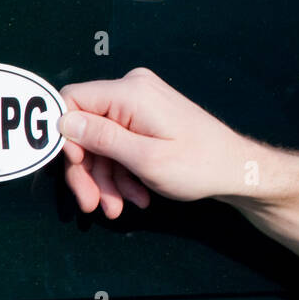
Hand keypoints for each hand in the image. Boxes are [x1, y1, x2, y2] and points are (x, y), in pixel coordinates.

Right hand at [56, 67, 244, 217]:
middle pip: (85, 127)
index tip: (77, 171)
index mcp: (130, 92)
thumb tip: (62, 121)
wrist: (236, 169)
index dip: (65, 138)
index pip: (72, 100)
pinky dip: (123, 172)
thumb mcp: (144, 159)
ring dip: (107, 178)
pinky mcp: (147, 118)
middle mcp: (132, 90)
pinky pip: (120, 143)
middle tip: (92, 205)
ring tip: (119, 208)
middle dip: (88, 170)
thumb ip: (101, 139)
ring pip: (102, 141)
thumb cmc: (198, 165)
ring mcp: (140, 104)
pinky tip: (136, 197)